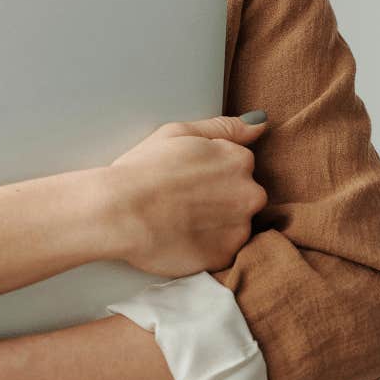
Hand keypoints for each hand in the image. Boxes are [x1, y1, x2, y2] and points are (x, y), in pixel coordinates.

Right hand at [104, 112, 270, 277]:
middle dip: (219, 199)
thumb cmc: (143, 169)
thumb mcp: (178, 132)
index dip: (210, 172)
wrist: (119, 211)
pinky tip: (178, 237)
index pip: (239, 167)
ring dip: (213, 225)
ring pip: (234, 226)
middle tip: (181, 200)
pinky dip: (203, 247)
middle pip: (242, 197)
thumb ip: (225, 127)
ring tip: (177, 220)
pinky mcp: (224, 256)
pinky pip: (220, 251)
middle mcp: (249, 194)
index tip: (186, 178)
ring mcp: (239, 228)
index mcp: (239, 161)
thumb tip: (260, 123)